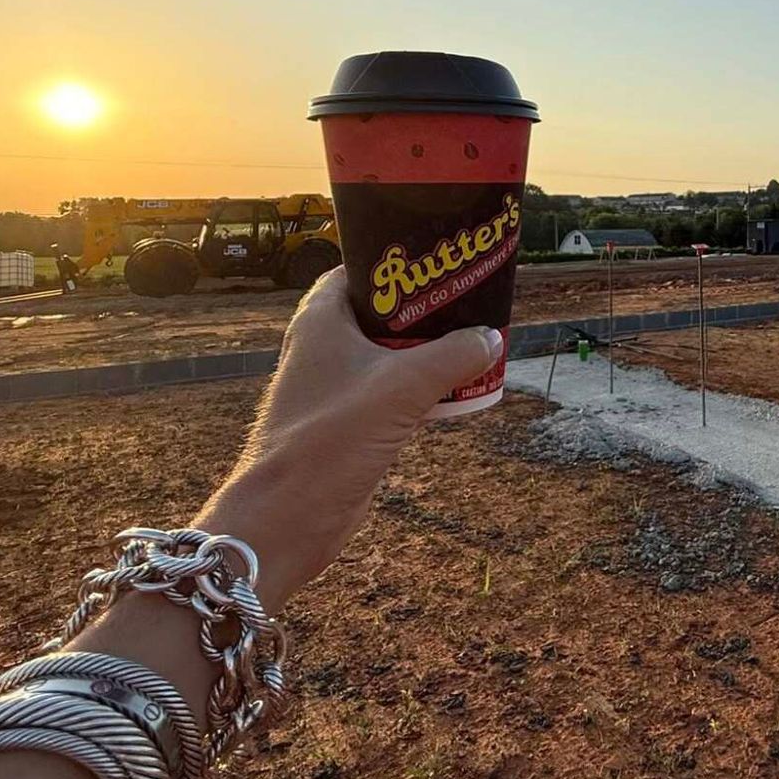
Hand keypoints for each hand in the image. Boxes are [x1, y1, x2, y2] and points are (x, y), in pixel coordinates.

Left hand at [195, 267, 501, 609]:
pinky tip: (455, 393)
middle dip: (423, 311)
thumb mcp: (403, 387)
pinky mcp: (348, 424)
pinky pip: (391, 394)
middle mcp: (323, 348)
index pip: (356, 272)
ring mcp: (334, 388)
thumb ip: (452, 356)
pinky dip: (421, 390)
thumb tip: (490, 339)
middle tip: (469, 303)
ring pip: (388, 356)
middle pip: (380, 314)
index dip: (394, 263)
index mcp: (320, 321)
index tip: (437, 262)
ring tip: (472, 343)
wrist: (288, 517)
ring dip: (426, 353)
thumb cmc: (332, 438)